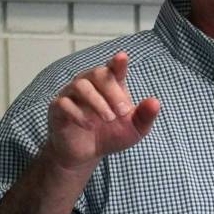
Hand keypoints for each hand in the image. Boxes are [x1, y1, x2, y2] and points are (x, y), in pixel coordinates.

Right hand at [46, 51, 159, 171]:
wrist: (87, 155)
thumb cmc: (111, 135)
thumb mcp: (134, 130)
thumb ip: (144, 116)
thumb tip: (155, 102)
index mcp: (111, 85)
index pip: (113, 68)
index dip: (117, 62)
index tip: (122, 58)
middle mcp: (90, 84)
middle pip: (97, 73)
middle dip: (112, 91)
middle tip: (123, 112)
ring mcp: (71, 94)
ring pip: (80, 85)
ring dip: (96, 102)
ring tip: (108, 119)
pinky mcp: (57, 108)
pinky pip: (63, 103)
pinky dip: (78, 114)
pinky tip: (89, 126)